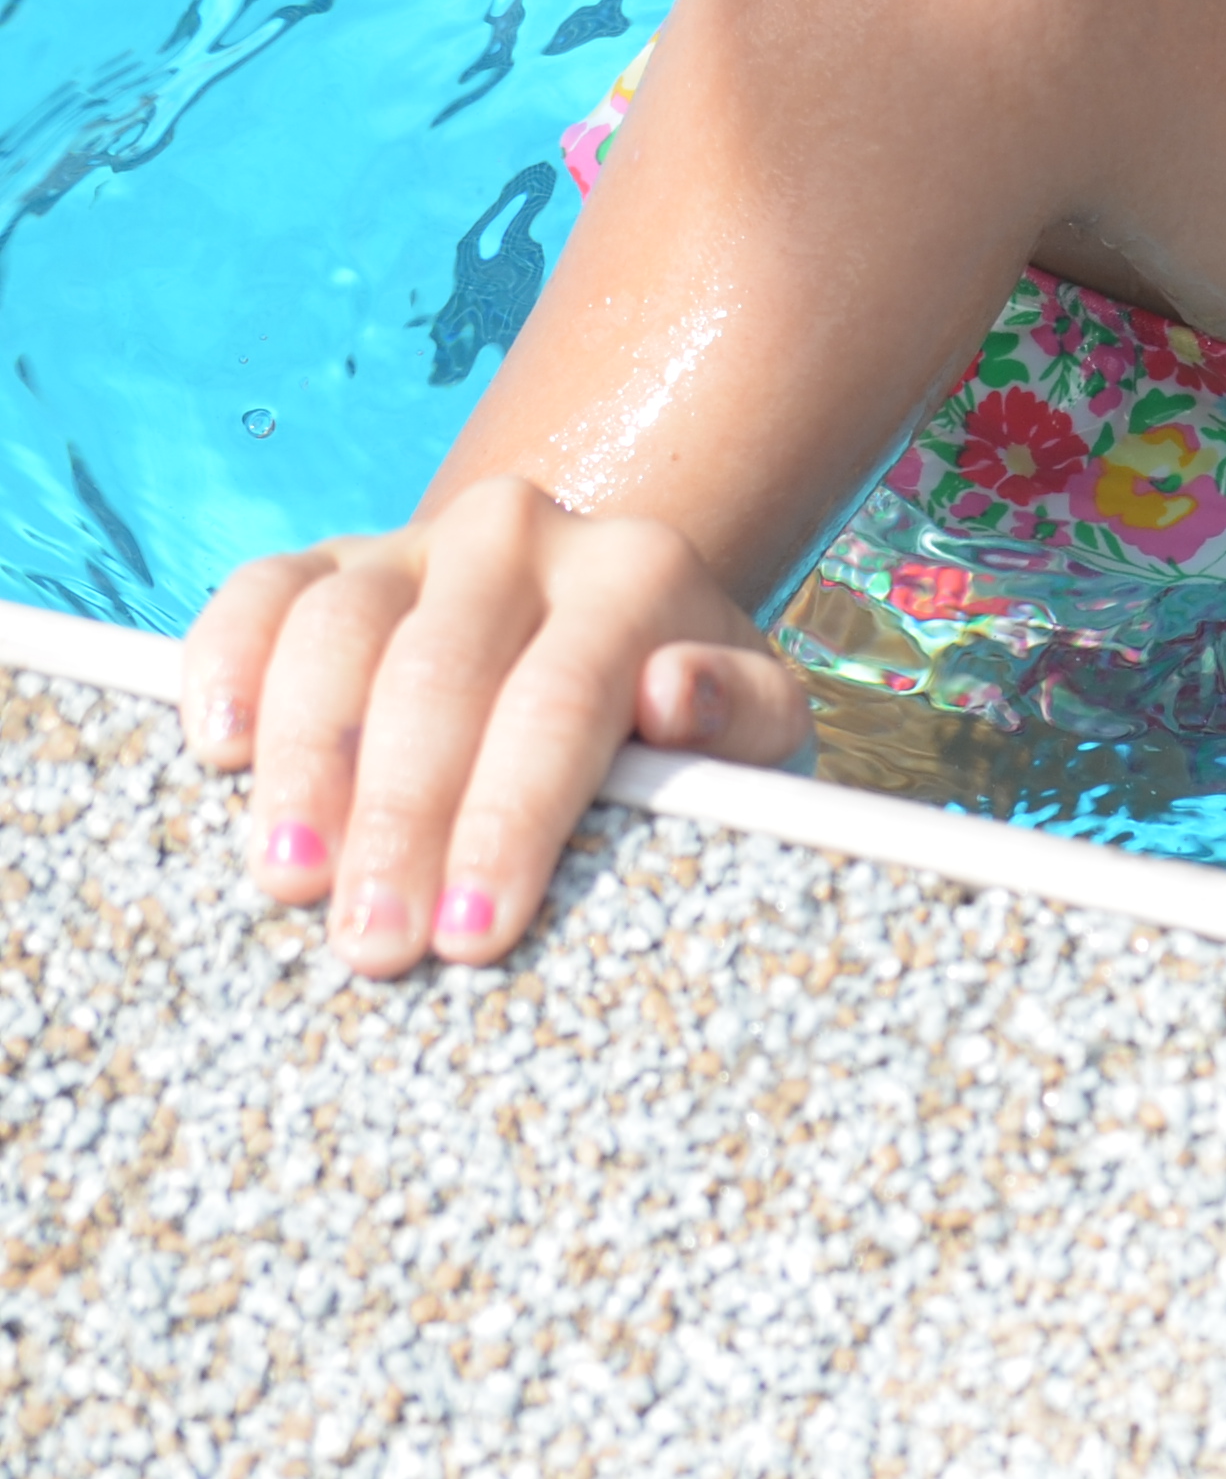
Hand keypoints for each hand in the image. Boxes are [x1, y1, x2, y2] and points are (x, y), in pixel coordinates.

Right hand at [180, 472, 814, 974]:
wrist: (605, 629)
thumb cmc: (685, 719)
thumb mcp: (755, 728)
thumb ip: (743, 717)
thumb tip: (675, 696)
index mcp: (638, 573)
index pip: (561, 703)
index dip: (509, 820)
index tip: (471, 934)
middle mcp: (520, 535)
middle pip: (439, 677)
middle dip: (401, 819)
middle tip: (372, 943)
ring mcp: (412, 542)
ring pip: (338, 633)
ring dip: (306, 762)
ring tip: (289, 877)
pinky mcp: (324, 561)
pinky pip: (259, 594)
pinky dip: (228, 664)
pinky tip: (218, 751)